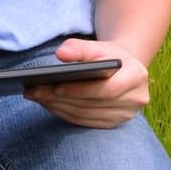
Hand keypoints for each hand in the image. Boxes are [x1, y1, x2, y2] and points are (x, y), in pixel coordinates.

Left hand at [23, 37, 148, 127]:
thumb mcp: (99, 46)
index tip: (56, 87)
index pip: (107, 90)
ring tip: (36, 96)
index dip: (81, 90)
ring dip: (58, 107)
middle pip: (92, 104)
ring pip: (85, 115)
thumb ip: (80, 48)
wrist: (125, 68)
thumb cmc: (110, 55)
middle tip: (34, 91)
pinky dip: (64, 113)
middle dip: (60, 98)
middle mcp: (135, 100)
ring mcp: (125, 115)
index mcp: (136, 76)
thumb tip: (61, 53)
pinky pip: (84, 121)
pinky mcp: (113, 124)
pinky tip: (47, 104)